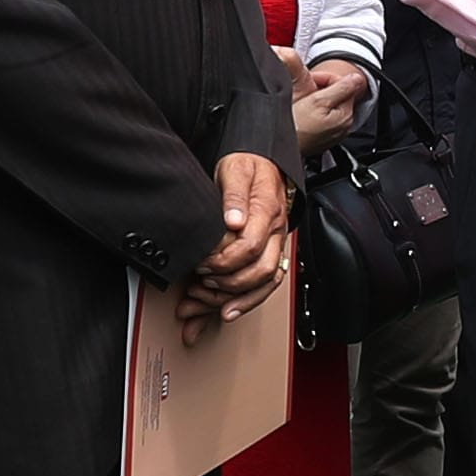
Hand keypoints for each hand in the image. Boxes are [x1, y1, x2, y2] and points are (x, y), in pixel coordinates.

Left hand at [181, 151, 292, 336]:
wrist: (265, 164)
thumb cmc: (249, 166)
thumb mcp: (236, 169)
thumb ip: (234, 194)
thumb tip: (233, 220)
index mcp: (267, 212)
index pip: (250, 246)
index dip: (224, 260)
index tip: (201, 263)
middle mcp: (276, 232)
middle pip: (261, 271)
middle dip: (228, 283)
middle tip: (200, 283)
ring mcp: (276, 245)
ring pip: (266, 284)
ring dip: (237, 300)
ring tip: (206, 305)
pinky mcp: (270, 253)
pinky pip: (266, 285)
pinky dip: (247, 302)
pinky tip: (224, 312)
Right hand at [289, 56, 370, 153]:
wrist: (280, 148)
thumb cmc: (296, 128)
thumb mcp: (318, 101)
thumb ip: (341, 88)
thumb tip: (358, 78)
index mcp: (346, 116)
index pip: (346, 86)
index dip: (328, 79)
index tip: (314, 80)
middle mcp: (344, 126)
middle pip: (339, 96)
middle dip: (323, 89)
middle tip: (307, 92)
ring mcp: (334, 133)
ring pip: (330, 106)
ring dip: (318, 100)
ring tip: (304, 103)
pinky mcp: (323, 138)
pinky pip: (324, 118)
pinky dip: (315, 112)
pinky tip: (304, 114)